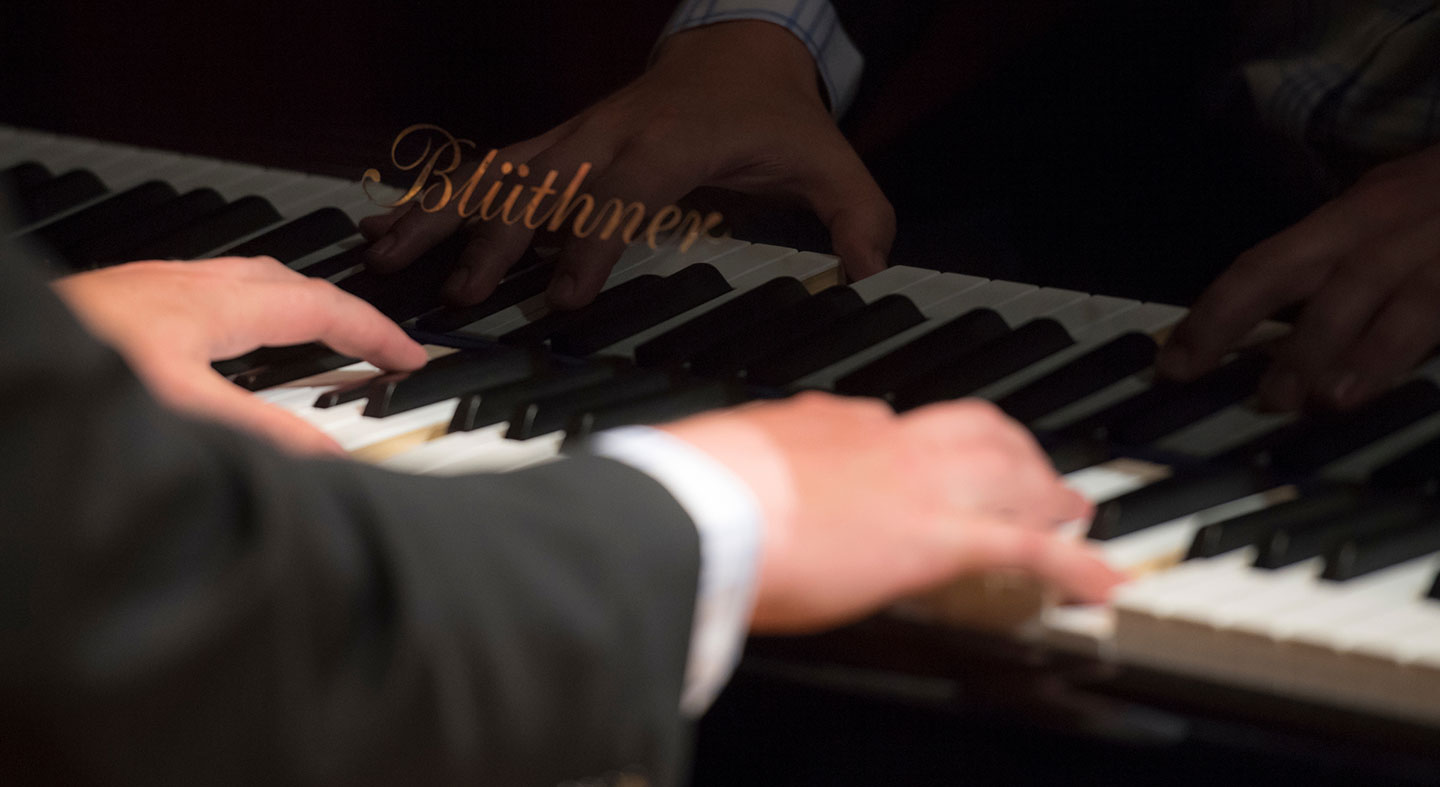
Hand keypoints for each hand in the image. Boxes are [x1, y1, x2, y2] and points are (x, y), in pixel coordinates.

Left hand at [52, 257, 427, 454]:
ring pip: (243, 286)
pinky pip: (207, 299)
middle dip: (343, 313)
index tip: (413, 357)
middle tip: (378, 350)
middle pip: (287, 283)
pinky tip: (229, 357)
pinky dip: (247, 322)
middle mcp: (177, 287)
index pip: (320, 306)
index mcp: (205, 304)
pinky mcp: (115, 309)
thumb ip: (263, 437)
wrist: (0, 357)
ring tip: (319, 349)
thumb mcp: (178, 416)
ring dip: (294, 312)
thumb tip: (332, 456)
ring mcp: (143, 293)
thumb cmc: (63, 376)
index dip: (376, 331)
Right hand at [360, 20, 893, 309]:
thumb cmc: (774, 115)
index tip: (563, 298)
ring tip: (384, 258)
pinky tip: (387, 230)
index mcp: (673, 143)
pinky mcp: (555, 143)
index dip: (592, 244)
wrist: (737, 49)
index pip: (624, 194)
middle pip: (541, 185)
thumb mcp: (829, 158)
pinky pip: (485, 168)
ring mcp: (574, 136)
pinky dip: (434, 197)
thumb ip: (855, 215)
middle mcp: (611, 135)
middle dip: (497, 241)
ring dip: (439, 214)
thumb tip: (869, 271)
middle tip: (462, 297)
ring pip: (494, 171)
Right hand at [660, 392, 1117, 632]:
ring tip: (1075, 513)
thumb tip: (746, 465)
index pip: (896, 424)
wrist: (709, 502)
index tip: (929, 458)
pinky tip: (1097, 581)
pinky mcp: (937, 538)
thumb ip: (753, 459)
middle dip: (1012, 450)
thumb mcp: (727, 459)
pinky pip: (1025, 547)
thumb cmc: (701, 489)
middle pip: (974, 432)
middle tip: (1034, 471)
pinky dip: (1071, 563)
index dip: (927, 444)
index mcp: (832, 425)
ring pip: (1010, 474)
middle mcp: (887, 441)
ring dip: (1048, 490)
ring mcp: (919, 486)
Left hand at [1159, 142, 1439, 409]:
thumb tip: (1243, 332)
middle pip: (1336, 284)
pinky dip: (1431, 347)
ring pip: (1407, 301)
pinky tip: (1412, 379)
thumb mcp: (1372, 215)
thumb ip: (1319, 270)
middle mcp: (1394, 227)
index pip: (1264, 266)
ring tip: (1331, 400)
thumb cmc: (1437, 199)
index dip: (1215, 317)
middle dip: (1295, 343)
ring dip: (1368, 353)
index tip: (1174, 366)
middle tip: (1263, 399)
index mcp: (1349, 215)